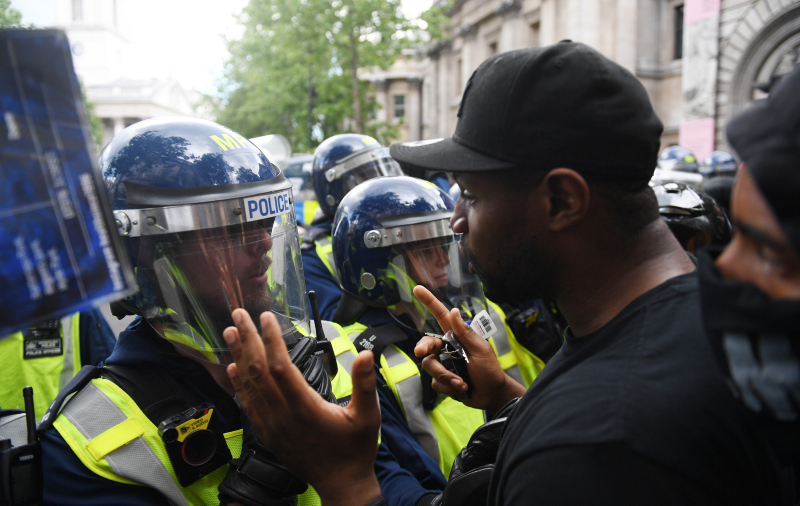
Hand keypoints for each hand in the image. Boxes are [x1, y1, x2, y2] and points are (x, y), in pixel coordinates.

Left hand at [224, 309, 381, 505]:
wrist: (341, 485)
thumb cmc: (355, 450)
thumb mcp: (368, 416)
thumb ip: (365, 383)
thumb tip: (366, 353)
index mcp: (305, 407)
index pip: (280, 366)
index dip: (271, 338)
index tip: (266, 317)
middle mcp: (282, 415)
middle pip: (257, 370)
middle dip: (247, 339)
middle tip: (238, 314)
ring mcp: (271, 426)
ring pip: (248, 385)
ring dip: (238, 356)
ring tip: (229, 332)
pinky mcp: (267, 434)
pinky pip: (248, 404)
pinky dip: (238, 384)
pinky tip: (233, 368)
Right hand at [412, 286, 526, 412]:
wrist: (491, 395)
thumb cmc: (490, 370)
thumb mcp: (481, 349)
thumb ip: (465, 332)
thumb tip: (453, 310)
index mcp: (456, 336)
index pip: (440, 316)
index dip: (429, 302)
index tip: (417, 288)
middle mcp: (446, 348)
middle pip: (426, 344)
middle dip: (423, 348)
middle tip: (421, 353)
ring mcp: (443, 364)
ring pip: (429, 366)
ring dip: (446, 376)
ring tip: (462, 383)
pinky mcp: (441, 380)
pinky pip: (435, 382)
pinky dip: (448, 387)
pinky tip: (462, 389)